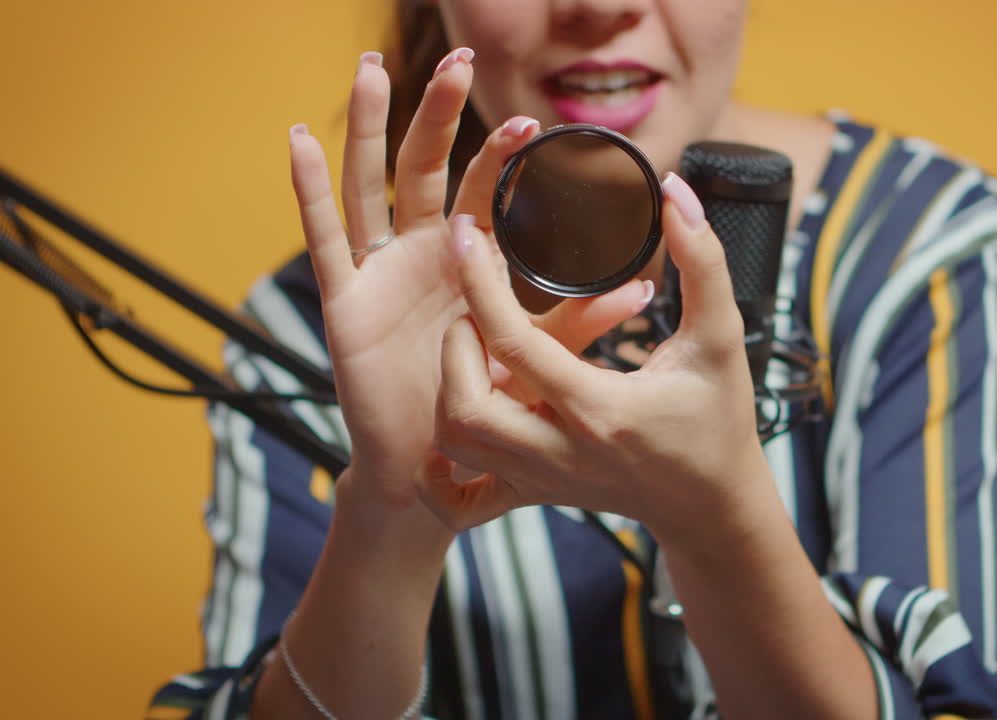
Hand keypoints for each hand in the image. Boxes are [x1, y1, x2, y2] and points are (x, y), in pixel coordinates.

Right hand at [287, 49, 650, 509]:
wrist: (436, 474)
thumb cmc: (486, 413)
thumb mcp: (537, 359)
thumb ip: (579, 322)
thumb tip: (643, 291)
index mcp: (465, 265)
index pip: (479, 193)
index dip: (496, 154)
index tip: (529, 120)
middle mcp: (419, 258)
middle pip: (422, 169)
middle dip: (436, 114)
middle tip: (456, 60)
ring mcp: (379, 276)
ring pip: (371, 186)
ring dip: (371, 129)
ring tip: (371, 70)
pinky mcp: (346, 305)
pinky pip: (326, 241)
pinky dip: (309, 191)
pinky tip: (300, 141)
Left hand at [423, 173, 774, 544]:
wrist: (713, 504)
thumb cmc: (718, 421)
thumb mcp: (721, 338)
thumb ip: (703, 262)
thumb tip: (675, 192)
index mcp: (601, 409)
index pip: (513, 343)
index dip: (479, 281)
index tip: (466, 233)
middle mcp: (560, 452)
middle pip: (464, 405)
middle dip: (458, 343)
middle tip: (482, 309)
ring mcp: (539, 479)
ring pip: (455, 440)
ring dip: (451, 386)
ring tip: (482, 352)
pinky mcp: (530, 494)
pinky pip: (460, 495)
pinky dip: (443, 458)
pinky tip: (461, 415)